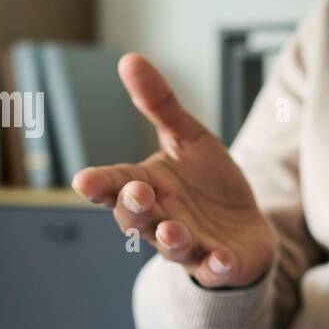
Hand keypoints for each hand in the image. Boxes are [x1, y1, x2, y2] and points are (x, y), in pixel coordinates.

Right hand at [72, 54, 276, 287]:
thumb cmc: (208, 185)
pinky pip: (216, 269)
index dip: (99, 185)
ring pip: (173, 247)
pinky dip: (218, 266)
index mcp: (147, 188)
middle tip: (137, 192)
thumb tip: (129, 59)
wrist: (246, 230)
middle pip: (138, 219)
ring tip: (173, 231)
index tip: (83, 179)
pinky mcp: (221, 264)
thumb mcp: (187, 139)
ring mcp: (190, 246)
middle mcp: (161, 220)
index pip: (114, 186)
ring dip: (172, 240)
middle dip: (135, 207)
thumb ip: (159, 105)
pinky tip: (223, 259)